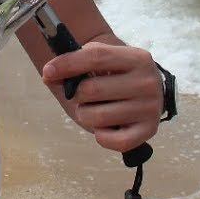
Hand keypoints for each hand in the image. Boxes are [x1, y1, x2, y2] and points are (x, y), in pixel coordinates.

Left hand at [41, 42, 162, 153]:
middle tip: (81, 96)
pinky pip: (115, 141)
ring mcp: (151, 108)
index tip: (48, 71)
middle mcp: (148, 82)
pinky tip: (104, 127)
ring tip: (93, 110)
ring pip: (99, 117)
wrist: (145, 91)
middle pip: (92, 89)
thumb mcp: (100, 62)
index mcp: (137, 58)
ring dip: (85, 115)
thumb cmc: (116, 75)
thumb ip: (75, 64)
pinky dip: (102, 136)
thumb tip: (49, 75)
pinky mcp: (149, 131)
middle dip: (76, 95)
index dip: (68, 64)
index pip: (96, 57)